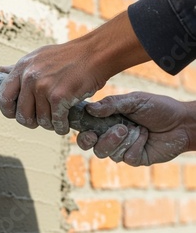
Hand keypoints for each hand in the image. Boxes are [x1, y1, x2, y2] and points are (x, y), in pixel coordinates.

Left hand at [0, 43, 106, 134]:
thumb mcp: (38, 57)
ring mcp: (43, 87)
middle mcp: (29, 78)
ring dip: (50, 124)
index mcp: (21, 68)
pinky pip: (56, 122)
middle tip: (42, 120)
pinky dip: (61, 127)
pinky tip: (65, 123)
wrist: (94, 53)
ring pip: (40, 120)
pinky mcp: (59, 97)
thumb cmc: (68, 56)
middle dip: (32, 122)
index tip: (18, 114)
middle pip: (21, 115)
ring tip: (56, 119)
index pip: (3, 97)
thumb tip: (0, 70)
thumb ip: (19, 68)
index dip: (9, 111)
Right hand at [77, 92, 195, 165]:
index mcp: (107, 120)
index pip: (85, 126)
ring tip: (128, 129)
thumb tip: (90, 108)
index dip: (79, 128)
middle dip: (87, 140)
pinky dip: (134, 145)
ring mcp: (121, 148)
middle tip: (93, 135)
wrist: (182, 122)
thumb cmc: (158, 108)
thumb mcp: (134, 100)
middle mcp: (110, 135)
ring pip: (104, 152)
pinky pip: (125, 157)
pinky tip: (144, 137)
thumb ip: (112, 104)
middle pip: (88, 144)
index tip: (78, 125)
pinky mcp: (134, 158)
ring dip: (114, 140)